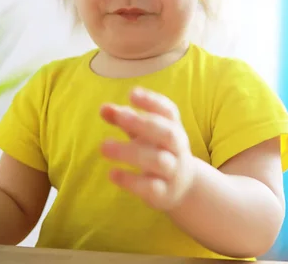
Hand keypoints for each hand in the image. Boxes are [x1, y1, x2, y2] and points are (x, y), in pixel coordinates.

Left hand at [100, 87, 195, 210]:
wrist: (183, 188)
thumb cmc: (158, 151)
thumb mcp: (144, 134)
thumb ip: (125, 120)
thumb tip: (103, 108)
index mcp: (174, 129)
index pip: (169, 112)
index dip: (152, 102)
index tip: (132, 93)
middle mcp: (178, 149)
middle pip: (168, 134)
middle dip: (144, 124)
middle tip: (119, 117)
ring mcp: (173, 172)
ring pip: (159, 161)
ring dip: (130, 152)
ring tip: (103, 146)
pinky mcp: (164, 194)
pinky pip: (151, 187)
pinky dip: (131, 180)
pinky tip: (112, 174)